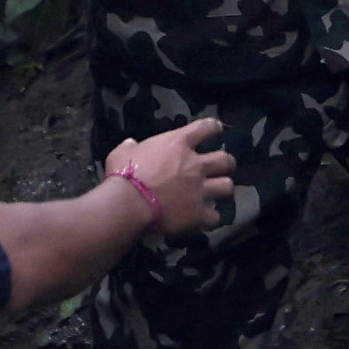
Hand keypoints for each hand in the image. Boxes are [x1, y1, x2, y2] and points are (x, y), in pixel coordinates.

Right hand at [107, 116, 236, 235]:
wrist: (129, 203)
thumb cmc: (124, 173)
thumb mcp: (122, 152)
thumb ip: (130, 147)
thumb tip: (132, 144)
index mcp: (178, 144)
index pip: (206, 128)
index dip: (213, 127)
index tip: (216, 129)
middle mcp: (195, 164)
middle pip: (226, 160)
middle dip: (226, 163)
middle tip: (220, 167)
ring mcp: (200, 189)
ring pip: (227, 187)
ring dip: (222, 189)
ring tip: (217, 193)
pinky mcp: (198, 213)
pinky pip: (215, 218)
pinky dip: (211, 219)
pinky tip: (206, 220)